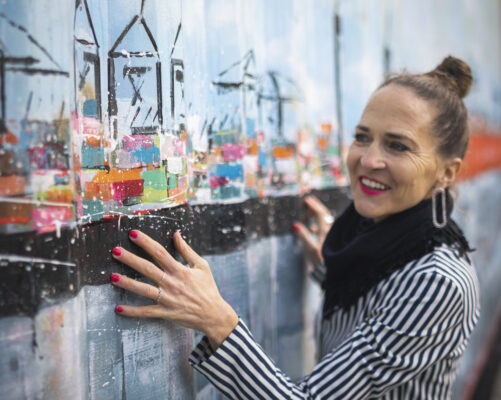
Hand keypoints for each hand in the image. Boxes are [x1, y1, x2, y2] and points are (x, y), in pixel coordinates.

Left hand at [110, 230, 238, 349]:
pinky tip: (118, 308)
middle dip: (131, 259)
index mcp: (180, 270)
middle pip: (148, 269)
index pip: (160, 253)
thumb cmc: (208, 288)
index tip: (133, 234)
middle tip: (115, 252)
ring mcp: (168, 299)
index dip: (146, 243)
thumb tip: (176, 234)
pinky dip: (132, 311)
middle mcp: (172, 284)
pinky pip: (147, 312)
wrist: (214, 314)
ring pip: (144, 290)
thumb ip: (187, 250)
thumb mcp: (201, 266)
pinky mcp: (166, 313)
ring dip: (128, 284)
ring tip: (113, 277)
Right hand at [293, 195, 333, 266]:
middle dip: (316, 207)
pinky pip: (325, 229)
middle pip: (324, 215)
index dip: (313, 206)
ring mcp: (332, 236)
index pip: (320, 214)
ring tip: (310, 211)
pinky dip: (318, 225)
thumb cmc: (321, 262)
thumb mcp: (310, 249)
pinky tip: (313, 228)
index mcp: (326, 231)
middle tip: (309, 200)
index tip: (307, 200)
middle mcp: (331, 231)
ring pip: (325, 222)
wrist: (334, 273)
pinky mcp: (332, 241)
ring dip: (317, 215)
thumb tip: (295, 225)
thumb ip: (303, 236)